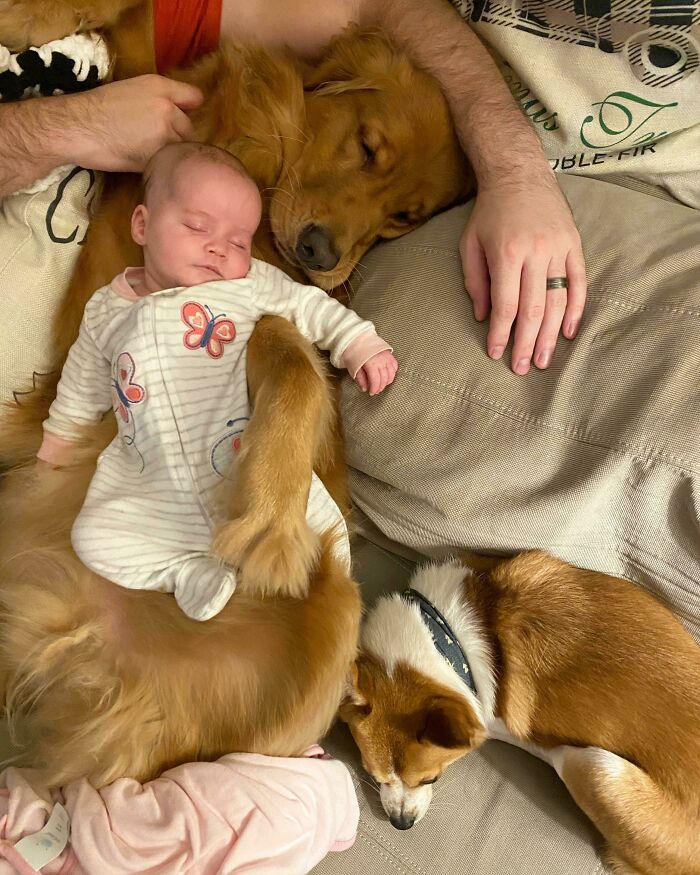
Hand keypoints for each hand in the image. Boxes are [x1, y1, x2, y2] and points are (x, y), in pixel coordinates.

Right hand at [56, 75, 203, 172]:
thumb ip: (157, 98)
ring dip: (169, 152)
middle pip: (189, 128)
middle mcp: (167, 107)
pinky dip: (159, 164)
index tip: (179, 119)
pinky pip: (167, 161)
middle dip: (177, 135)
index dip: (188, 110)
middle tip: (155, 140)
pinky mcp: (157, 156)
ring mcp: (164, 133)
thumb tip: (176, 112)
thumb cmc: (96, 108)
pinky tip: (141, 160)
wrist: (76, 127)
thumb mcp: (130, 89)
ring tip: (147, 151)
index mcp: (159, 86)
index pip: (195, 97)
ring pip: (181, 147)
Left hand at [355, 350, 397, 394]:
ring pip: (391, 374)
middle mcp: (381, 361)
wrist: (358, 337)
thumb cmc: (354, 351)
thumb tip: (364, 388)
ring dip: (387, 382)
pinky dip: (392, 373)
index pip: (376, 381)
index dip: (374, 389)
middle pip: (384, 379)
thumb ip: (360, 378)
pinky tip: (386, 376)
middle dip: (380, 387)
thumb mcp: (353, 366)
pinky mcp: (390, 354)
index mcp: (371, 364)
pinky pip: (395, 367)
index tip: (371, 392)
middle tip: (375, 390)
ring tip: (381, 384)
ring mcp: (387, 357)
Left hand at [460, 175, 586, 373]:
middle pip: (534, 309)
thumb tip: (484, 318)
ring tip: (545, 359)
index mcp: (507, 254)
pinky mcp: (574, 244)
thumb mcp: (470, 244)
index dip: (501, 333)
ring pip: (558, 300)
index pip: (505, 305)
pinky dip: (576, 309)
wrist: (519, 173)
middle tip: (523, 367)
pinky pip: (579, 283)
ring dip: (552, 334)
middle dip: (527, 343)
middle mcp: (535, 253)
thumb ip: (475, 282)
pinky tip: (569, 332)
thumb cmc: (489, 212)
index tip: (496, 354)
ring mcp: (558, 249)